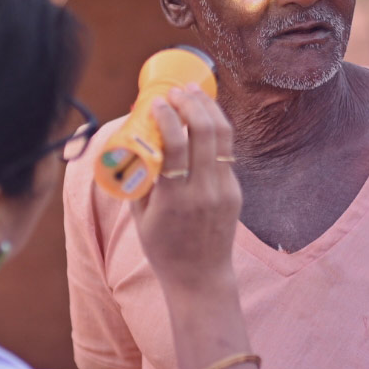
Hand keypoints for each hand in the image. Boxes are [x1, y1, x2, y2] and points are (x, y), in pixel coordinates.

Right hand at [131, 86, 241, 291]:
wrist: (201, 278)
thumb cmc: (163, 249)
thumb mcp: (141, 216)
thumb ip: (139, 179)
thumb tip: (133, 141)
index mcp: (175, 198)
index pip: (174, 144)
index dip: (166, 115)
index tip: (156, 101)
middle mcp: (203, 190)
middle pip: (204, 131)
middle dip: (190, 103)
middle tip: (176, 91)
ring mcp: (223, 190)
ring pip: (223, 136)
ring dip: (208, 109)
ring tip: (194, 93)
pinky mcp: (235, 192)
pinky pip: (226, 152)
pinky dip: (215, 130)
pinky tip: (205, 118)